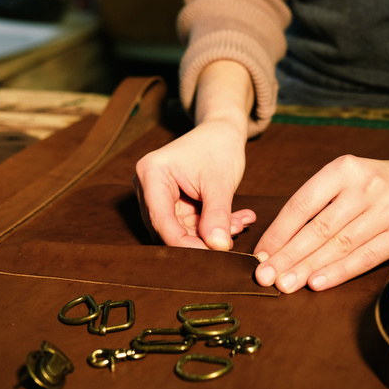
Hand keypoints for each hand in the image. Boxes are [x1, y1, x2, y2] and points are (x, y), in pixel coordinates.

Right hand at [133, 118, 255, 249]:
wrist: (223, 132)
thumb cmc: (219, 147)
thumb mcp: (221, 182)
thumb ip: (218, 215)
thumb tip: (218, 248)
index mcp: (151, 174)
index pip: (161, 219)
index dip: (184, 243)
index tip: (211, 256)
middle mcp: (148, 186)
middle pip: (168, 228)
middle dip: (201, 238)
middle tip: (231, 240)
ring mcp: (159, 196)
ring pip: (182, 230)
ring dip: (212, 232)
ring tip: (240, 223)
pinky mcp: (173, 203)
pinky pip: (190, 224)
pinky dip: (213, 225)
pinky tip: (237, 220)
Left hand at [252, 148, 388, 292]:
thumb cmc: (374, 185)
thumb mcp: (346, 178)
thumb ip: (318, 204)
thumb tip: (278, 241)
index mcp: (343, 169)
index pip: (303, 203)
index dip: (279, 231)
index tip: (261, 253)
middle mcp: (365, 187)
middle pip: (319, 228)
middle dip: (288, 255)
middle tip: (265, 276)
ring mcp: (386, 210)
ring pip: (339, 245)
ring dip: (308, 267)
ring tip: (285, 284)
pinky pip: (365, 257)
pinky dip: (339, 272)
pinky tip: (317, 283)